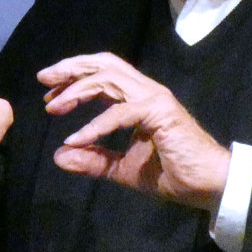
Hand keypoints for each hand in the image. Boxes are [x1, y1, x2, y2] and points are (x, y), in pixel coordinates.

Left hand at [38, 52, 228, 209]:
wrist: (209, 186)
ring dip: (78, 90)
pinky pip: (120, 112)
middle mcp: (146, 91)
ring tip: (54, 107)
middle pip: (103, 64)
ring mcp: (154, 98)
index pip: (102, 74)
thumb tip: (59, 156)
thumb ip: (94, 160)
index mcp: (138, 99)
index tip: (48, 96)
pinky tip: (76, 139)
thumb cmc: (173, 175)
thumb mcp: (123, 169)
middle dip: (71, 68)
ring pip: (109, 79)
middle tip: (43, 80)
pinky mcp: (160, 112)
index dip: (74, 79)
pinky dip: (95, 125)